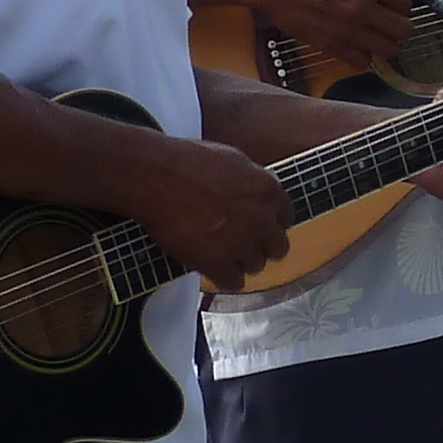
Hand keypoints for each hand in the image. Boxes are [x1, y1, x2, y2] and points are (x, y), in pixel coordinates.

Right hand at [124, 134, 292, 289]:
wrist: (156, 177)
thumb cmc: (186, 162)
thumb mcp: (232, 159)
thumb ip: (252, 181)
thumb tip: (256, 194)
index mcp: (267, 189)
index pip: (286, 217)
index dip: (270, 223)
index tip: (259, 227)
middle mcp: (261, 218)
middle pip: (278, 247)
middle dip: (261, 246)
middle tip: (242, 244)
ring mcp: (241, 243)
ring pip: (256, 266)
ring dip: (240, 262)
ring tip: (219, 253)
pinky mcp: (218, 262)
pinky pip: (234, 282)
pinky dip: (224, 278)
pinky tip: (211, 268)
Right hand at [241, 0, 415, 72]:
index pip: (404, 3)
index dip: (401, 4)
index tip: (394, 5)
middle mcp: (363, 7)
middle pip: (403, 30)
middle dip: (400, 26)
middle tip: (390, 23)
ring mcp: (347, 29)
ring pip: (387, 50)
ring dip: (385, 44)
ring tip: (376, 37)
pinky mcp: (330, 45)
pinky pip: (362, 62)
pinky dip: (364, 56)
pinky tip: (357, 45)